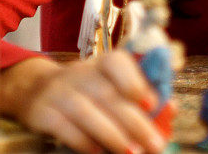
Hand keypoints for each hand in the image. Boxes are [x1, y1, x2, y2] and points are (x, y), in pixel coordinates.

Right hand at [0, 52, 166, 153]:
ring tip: (133, 153)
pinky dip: (84, 142)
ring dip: (113, 136)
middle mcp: (81, 74)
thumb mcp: (111, 84)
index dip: (135, 82)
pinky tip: (99, 153)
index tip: (152, 104)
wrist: (35, 90)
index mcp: (103, 63)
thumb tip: (171, 109)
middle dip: (135, 123)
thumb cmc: (88, 89)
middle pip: (108, 96)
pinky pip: (65, 128)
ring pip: (88, 113)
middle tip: (155, 145)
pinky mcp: (42, 113)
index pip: (117, 63)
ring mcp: (59, 92)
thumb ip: (141, 94)